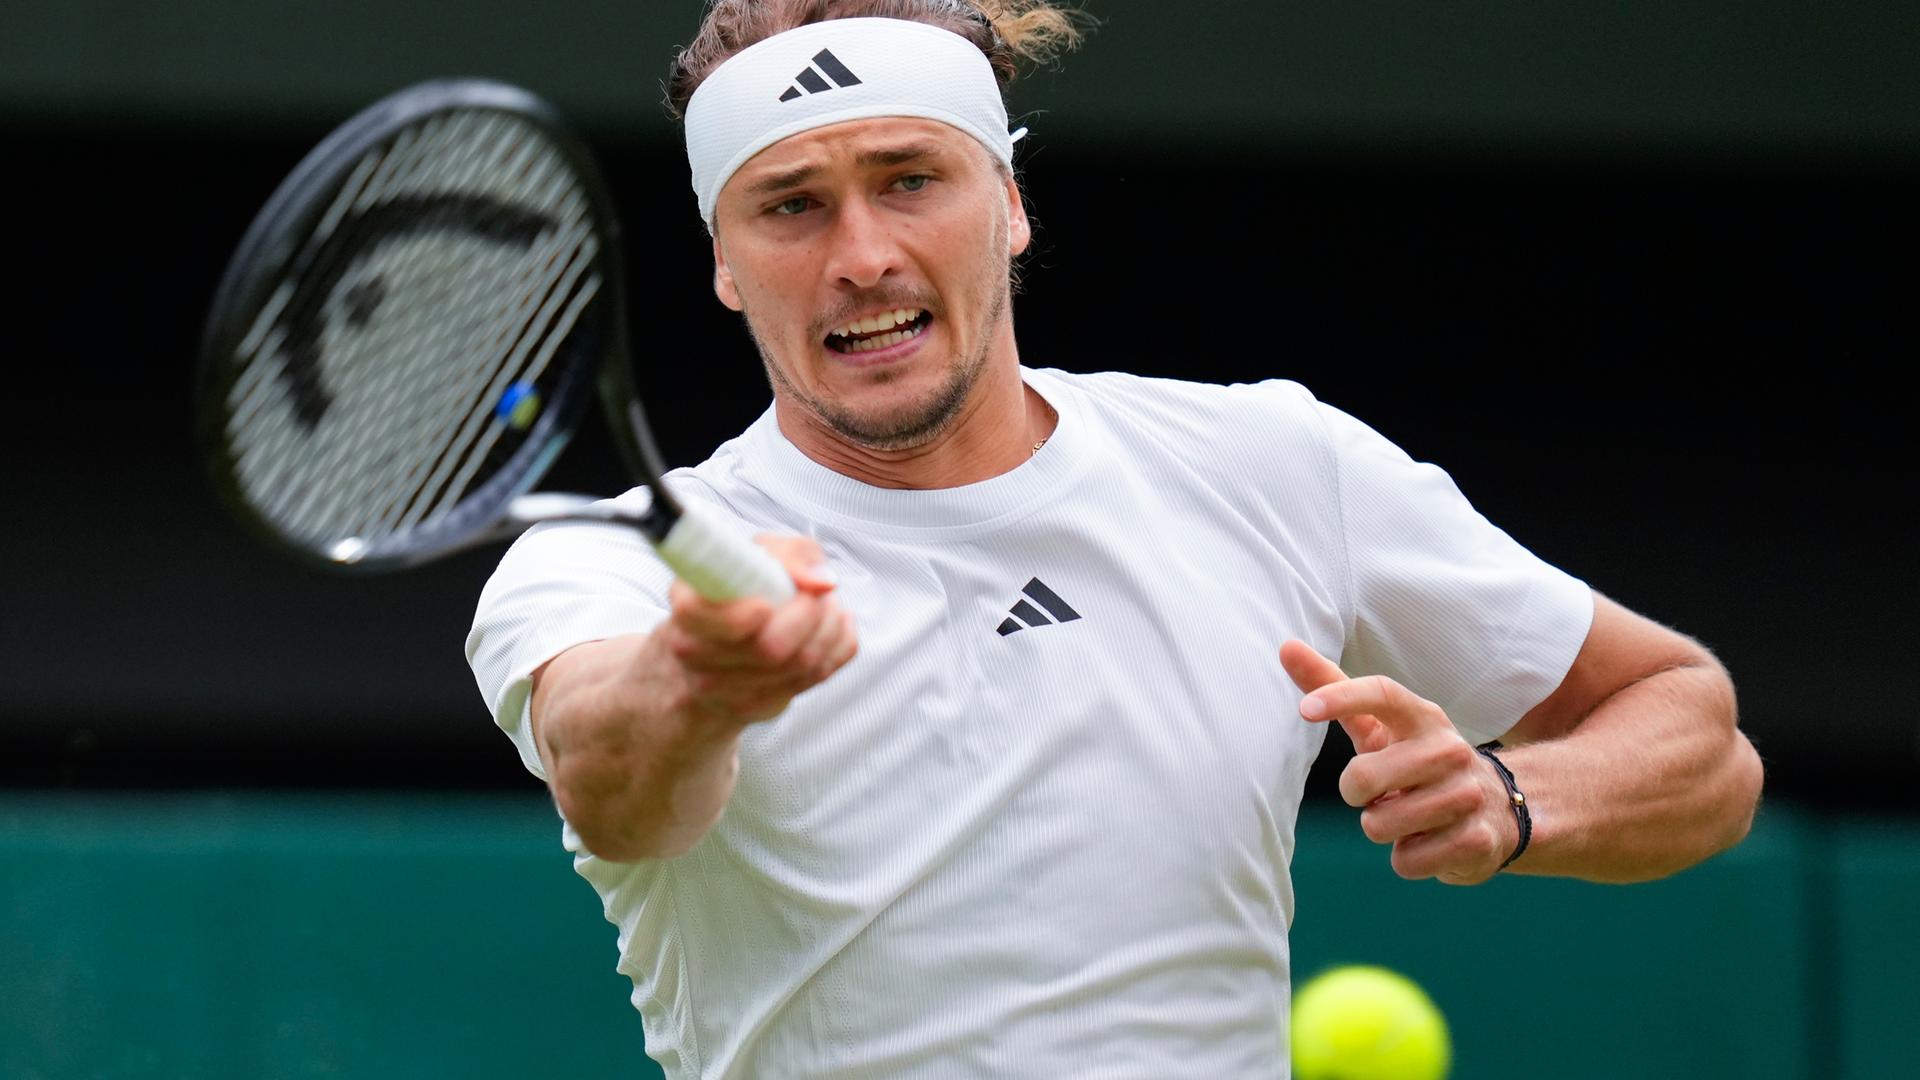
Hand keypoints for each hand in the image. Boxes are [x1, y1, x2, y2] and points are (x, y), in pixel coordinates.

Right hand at [662, 536, 857, 724]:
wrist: (721, 644)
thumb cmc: (740, 592)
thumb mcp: (757, 555)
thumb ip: (791, 554)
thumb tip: (822, 582)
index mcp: (688, 608)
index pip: (699, 618)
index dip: (740, 615)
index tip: (766, 604)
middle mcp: (696, 653)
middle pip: (768, 649)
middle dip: (810, 614)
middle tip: (819, 595)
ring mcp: (724, 688)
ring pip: (801, 665)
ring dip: (829, 629)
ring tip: (828, 607)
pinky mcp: (756, 706)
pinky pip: (815, 678)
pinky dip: (835, 650)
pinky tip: (831, 631)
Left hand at [1279, 640, 1517, 883]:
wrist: (1493, 810)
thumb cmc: (1415, 760)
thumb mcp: (1379, 726)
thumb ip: (1332, 688)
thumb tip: (1286, 646)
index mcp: (1422, 716)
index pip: (1382, 693)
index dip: (1341, 697)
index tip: (1305, 709)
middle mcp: (1449, 750)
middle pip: (1362, 776)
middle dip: (1354, 793)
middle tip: (1378, 793)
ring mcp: (1467, 795)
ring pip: (1379, 825)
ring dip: (1381, 827)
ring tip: (1408, 816)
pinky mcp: (1476, 841)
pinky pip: (1405, 861)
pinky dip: (1405, 858)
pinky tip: (1427, 841)